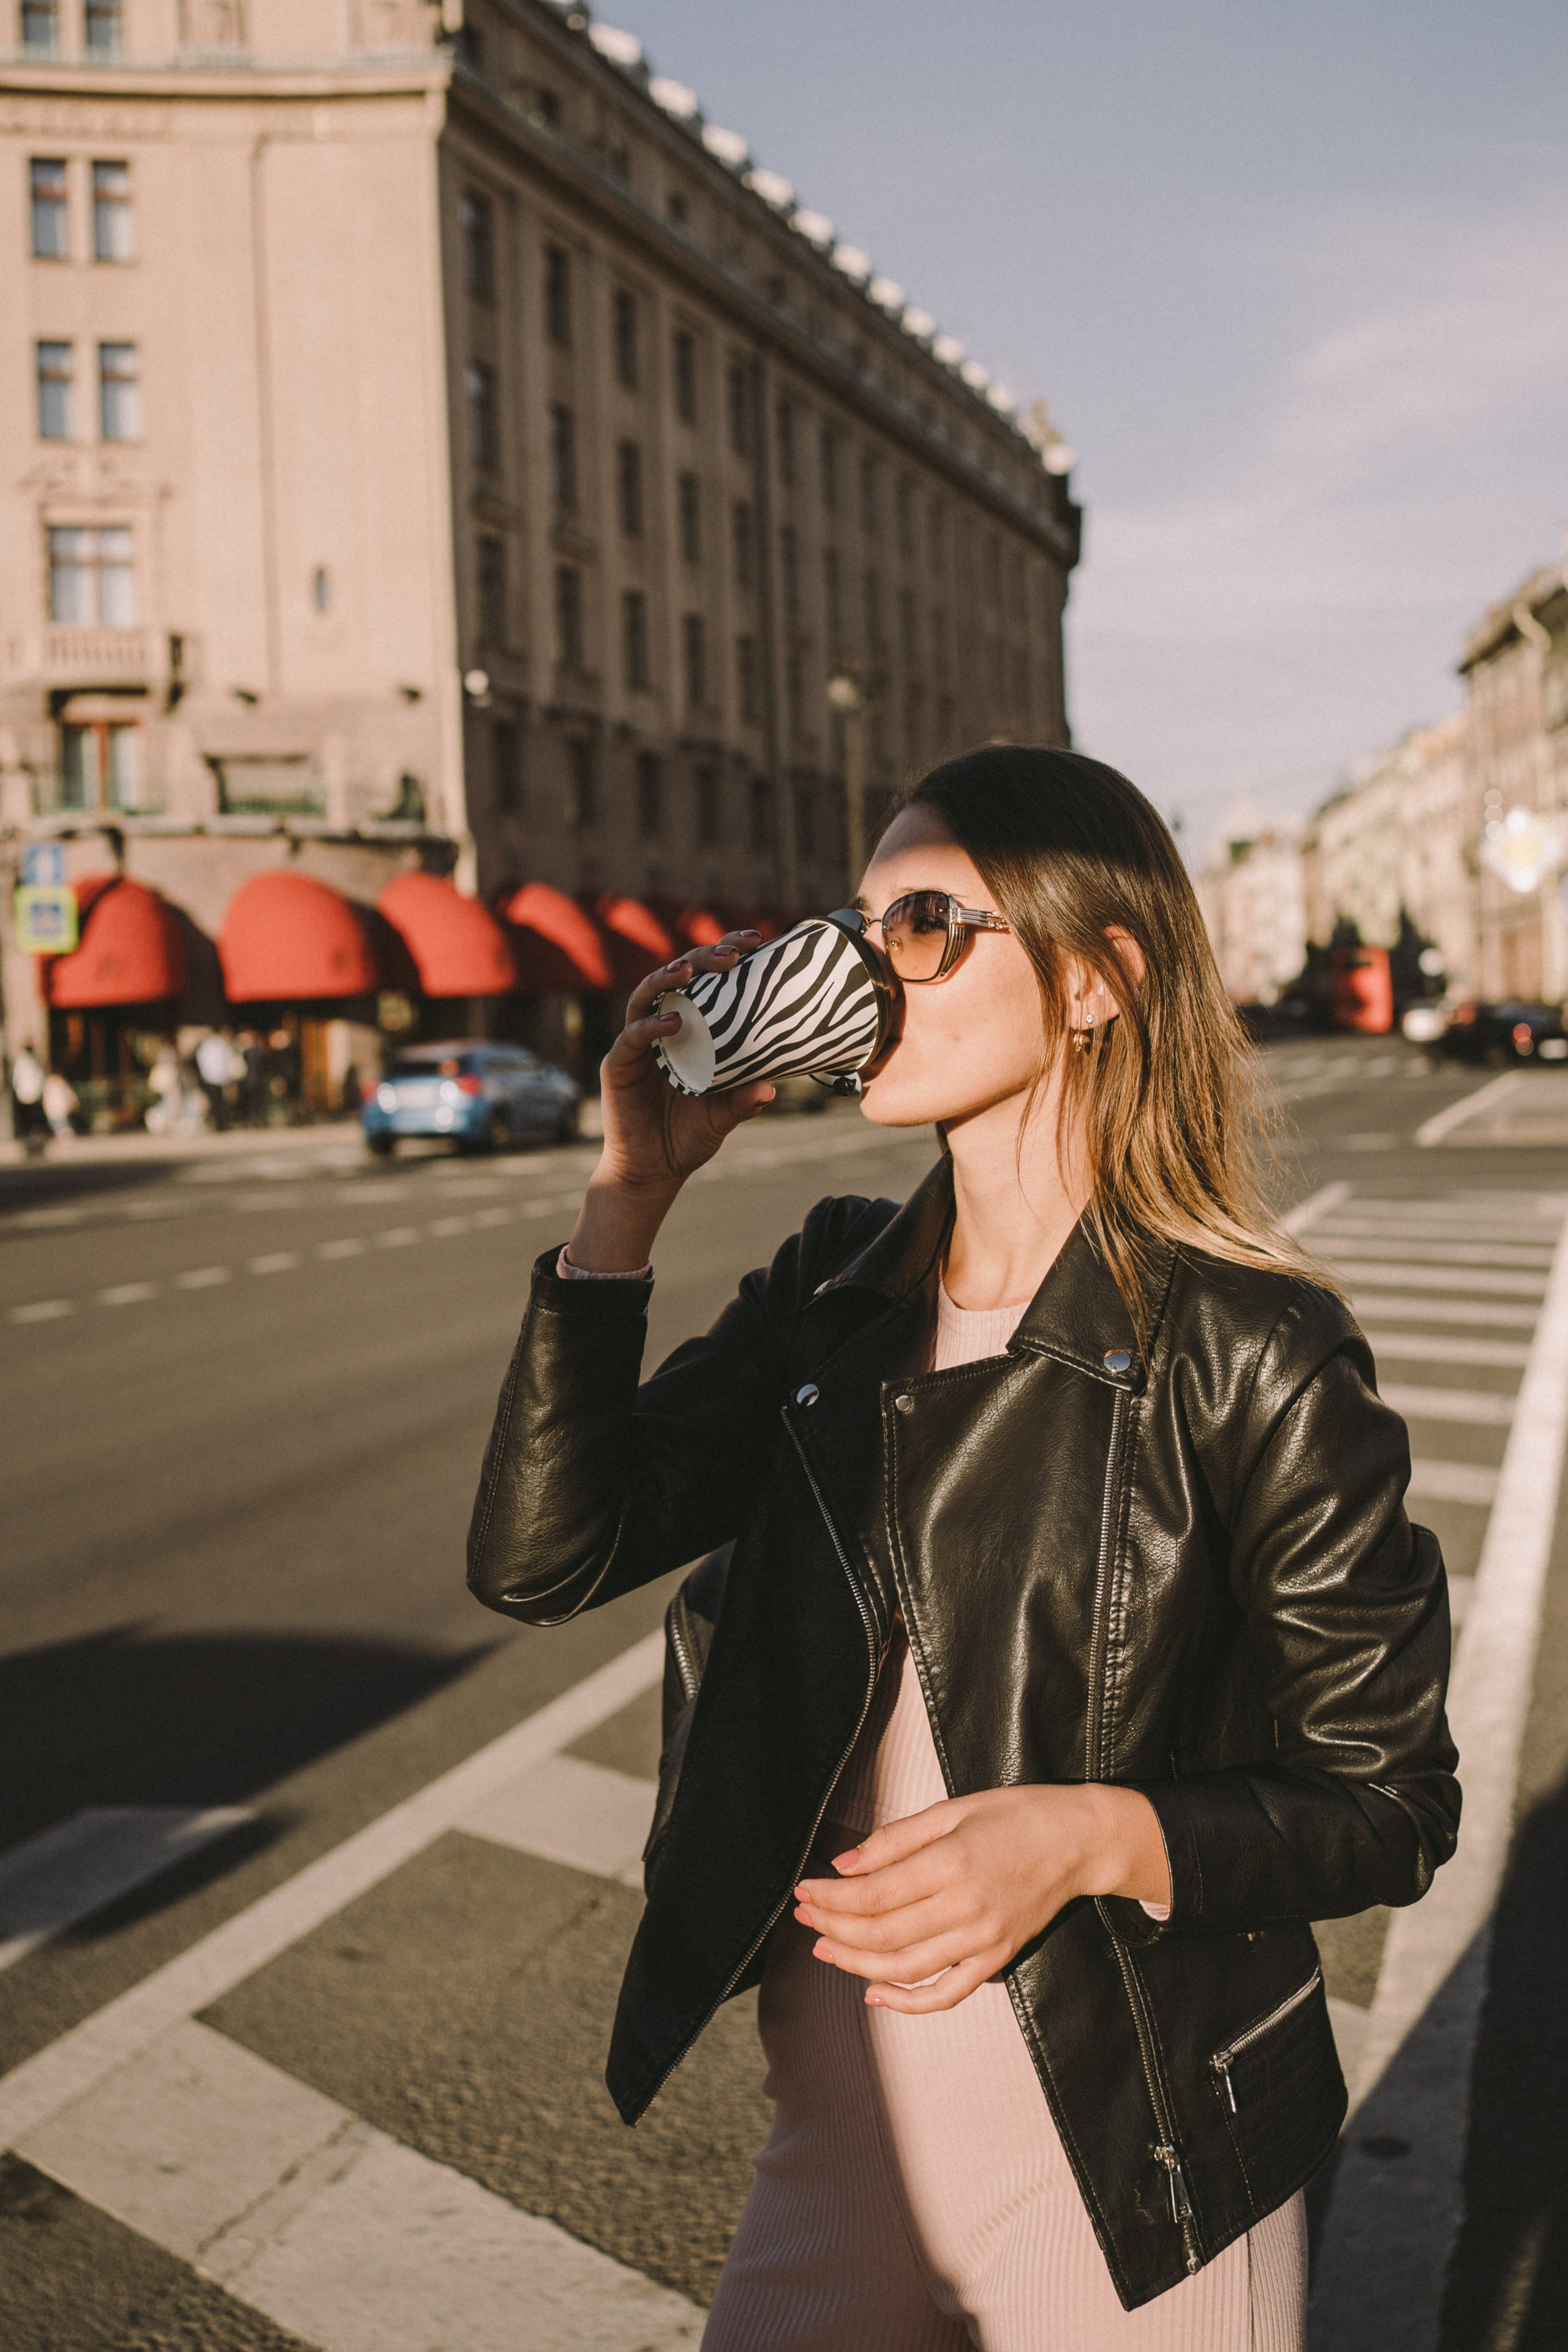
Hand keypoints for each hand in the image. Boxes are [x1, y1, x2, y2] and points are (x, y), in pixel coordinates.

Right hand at [567, 934, 773, 1269]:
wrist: (654, 1171)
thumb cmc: (689, 1136)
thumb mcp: (723, 1116)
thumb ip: (744, 1100)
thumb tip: (772, 1087)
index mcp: (691, 1030)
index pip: (707, 982)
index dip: (726, 955)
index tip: (757, 940)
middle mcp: (661, 1028)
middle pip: (677, 978)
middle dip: (702, 958)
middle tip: (732, 952)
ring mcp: (637, 1045)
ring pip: (646, 996)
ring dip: (667, 978)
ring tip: (690, 970)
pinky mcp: (618, 1066)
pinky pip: (631, 1039)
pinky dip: (650, 1026)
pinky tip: (673, 1022)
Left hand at [794, 1783, 1170, 2013]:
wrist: (1079, 1841)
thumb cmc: (1015, 1815)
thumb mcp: (952, 1809)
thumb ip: (894, 1839)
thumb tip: (843, 1865)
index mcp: (952, 1863)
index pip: (873, 1895)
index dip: (830, 1898)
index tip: (804, 1890)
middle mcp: (966, 1908)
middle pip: (881, 1935)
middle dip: (833, 1928)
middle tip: (805, 1916)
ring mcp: (983, 1940)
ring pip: (904, 1968)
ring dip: (856, 1963)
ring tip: (826, 1948)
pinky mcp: (997, 1959)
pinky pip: (946, 1993)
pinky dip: (907, 2002)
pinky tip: (874, 1993)